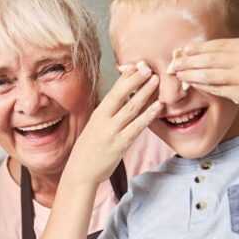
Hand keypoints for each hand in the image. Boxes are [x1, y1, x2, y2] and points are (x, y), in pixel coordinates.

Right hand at [65, 63, 161, 185]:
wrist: (80, 173)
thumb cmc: (89, 150)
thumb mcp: (96, 127)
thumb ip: (109, 114)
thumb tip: (123, 100)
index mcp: (98, 114)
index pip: (113, 91)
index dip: (126, 77)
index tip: (137, 65)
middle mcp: (104, 120)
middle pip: (121, 95)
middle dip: (136, 80)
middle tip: (149, 67)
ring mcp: (112, 132)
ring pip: (131, 108)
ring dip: (145, 93)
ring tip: (157, 81)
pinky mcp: (119, 145)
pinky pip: (136, 127)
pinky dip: (148, 116)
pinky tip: (158, 107)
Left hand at [172, 38, 238, 117]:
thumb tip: (236, 33)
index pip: (216, 44)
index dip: (197, 48)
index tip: (183, 49)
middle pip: (208, 58)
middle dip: (187, 60)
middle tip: (172, 63)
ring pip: (209, 74)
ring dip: (190, 74)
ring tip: (178, 74)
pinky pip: (217, 89)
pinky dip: (203, 86)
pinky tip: (194, 85)